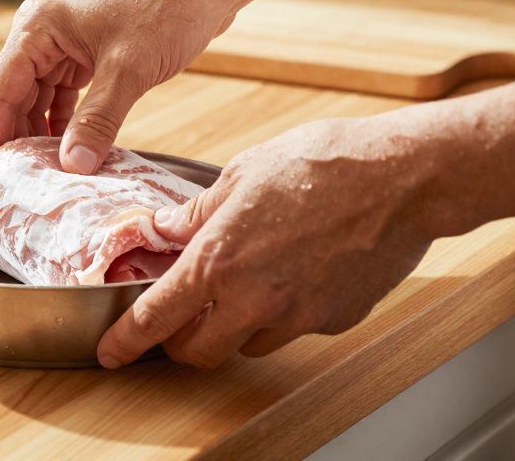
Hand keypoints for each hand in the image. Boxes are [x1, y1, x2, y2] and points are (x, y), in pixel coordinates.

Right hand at [0, 0, 240, 173]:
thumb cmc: (168, 9)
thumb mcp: (129, 70)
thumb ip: (97, 120)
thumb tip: (72, 166)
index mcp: (37, 27)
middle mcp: (41, 33)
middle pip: (12, 97)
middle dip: (12, 141)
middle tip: (10, 188)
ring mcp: (62, 44)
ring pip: (37, 99)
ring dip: (38, 136)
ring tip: (36, 178)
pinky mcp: (84, 54)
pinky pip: (62, 97)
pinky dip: (63, 124)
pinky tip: (66, 153)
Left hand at [96, 116, 437, 367]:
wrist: (403, 178)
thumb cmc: (325, 163)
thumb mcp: (242, 172)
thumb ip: (198, 211)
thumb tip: (164, 227)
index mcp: (220, 260)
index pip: (157, 318)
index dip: (127, 341)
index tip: (111, 352)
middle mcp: (255, 300)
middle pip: (199, 352)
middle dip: (181, 341)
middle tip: (179, 318)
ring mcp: (298, 316)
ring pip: (248, 344)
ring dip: (235, 325)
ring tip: (247, 280)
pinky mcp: (335, 320)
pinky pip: (296, 328)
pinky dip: (284, 311)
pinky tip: (296, 270)